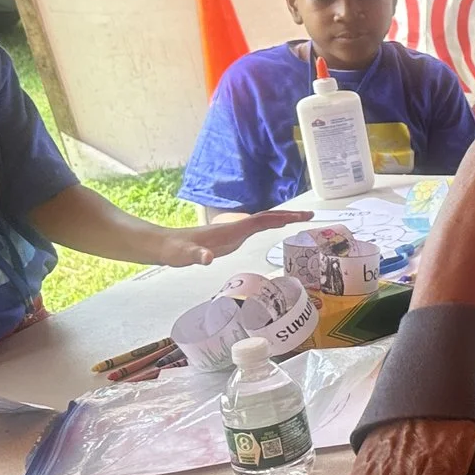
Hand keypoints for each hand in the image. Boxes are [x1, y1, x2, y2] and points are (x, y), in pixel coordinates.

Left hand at [156, 210, 310, 266]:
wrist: (164, 245)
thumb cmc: (174, 251)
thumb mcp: (184, 256)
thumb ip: (195, 256)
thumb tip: (206, 259)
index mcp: (230, 229)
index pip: (262, 220)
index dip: (282, 218)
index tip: (301, 217)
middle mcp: (235, 227)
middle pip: (267, 217)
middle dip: (289, 215)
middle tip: (310, 216)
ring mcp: (233, 232)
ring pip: (263, 221)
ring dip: (282, 219)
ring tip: (302, 219)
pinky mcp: (231, 238)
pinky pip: (257, 229)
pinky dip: (271, 226)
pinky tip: (277, 229)